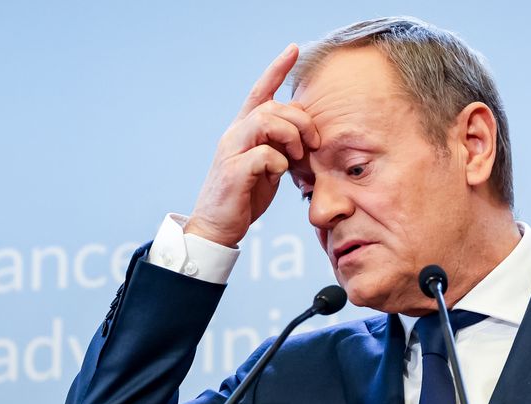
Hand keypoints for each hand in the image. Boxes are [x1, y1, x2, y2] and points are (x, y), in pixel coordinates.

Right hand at [186, 43, 320, 246]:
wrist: (218, 226)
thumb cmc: (245, 197)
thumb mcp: (268, 168)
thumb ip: (281, 148)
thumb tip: (303, 138)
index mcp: (244, 131)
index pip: (260, 91)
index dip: (276, 70)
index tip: (294, 50)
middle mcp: (235, 134)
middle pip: (272, 106)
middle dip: (301, 121)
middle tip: (312, 143)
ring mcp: (232, 151)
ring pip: (266, 121)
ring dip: (291, 136)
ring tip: (298, 156)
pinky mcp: (234, 172)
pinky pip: (264, 154)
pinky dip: (280, 162)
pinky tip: (279, 174)